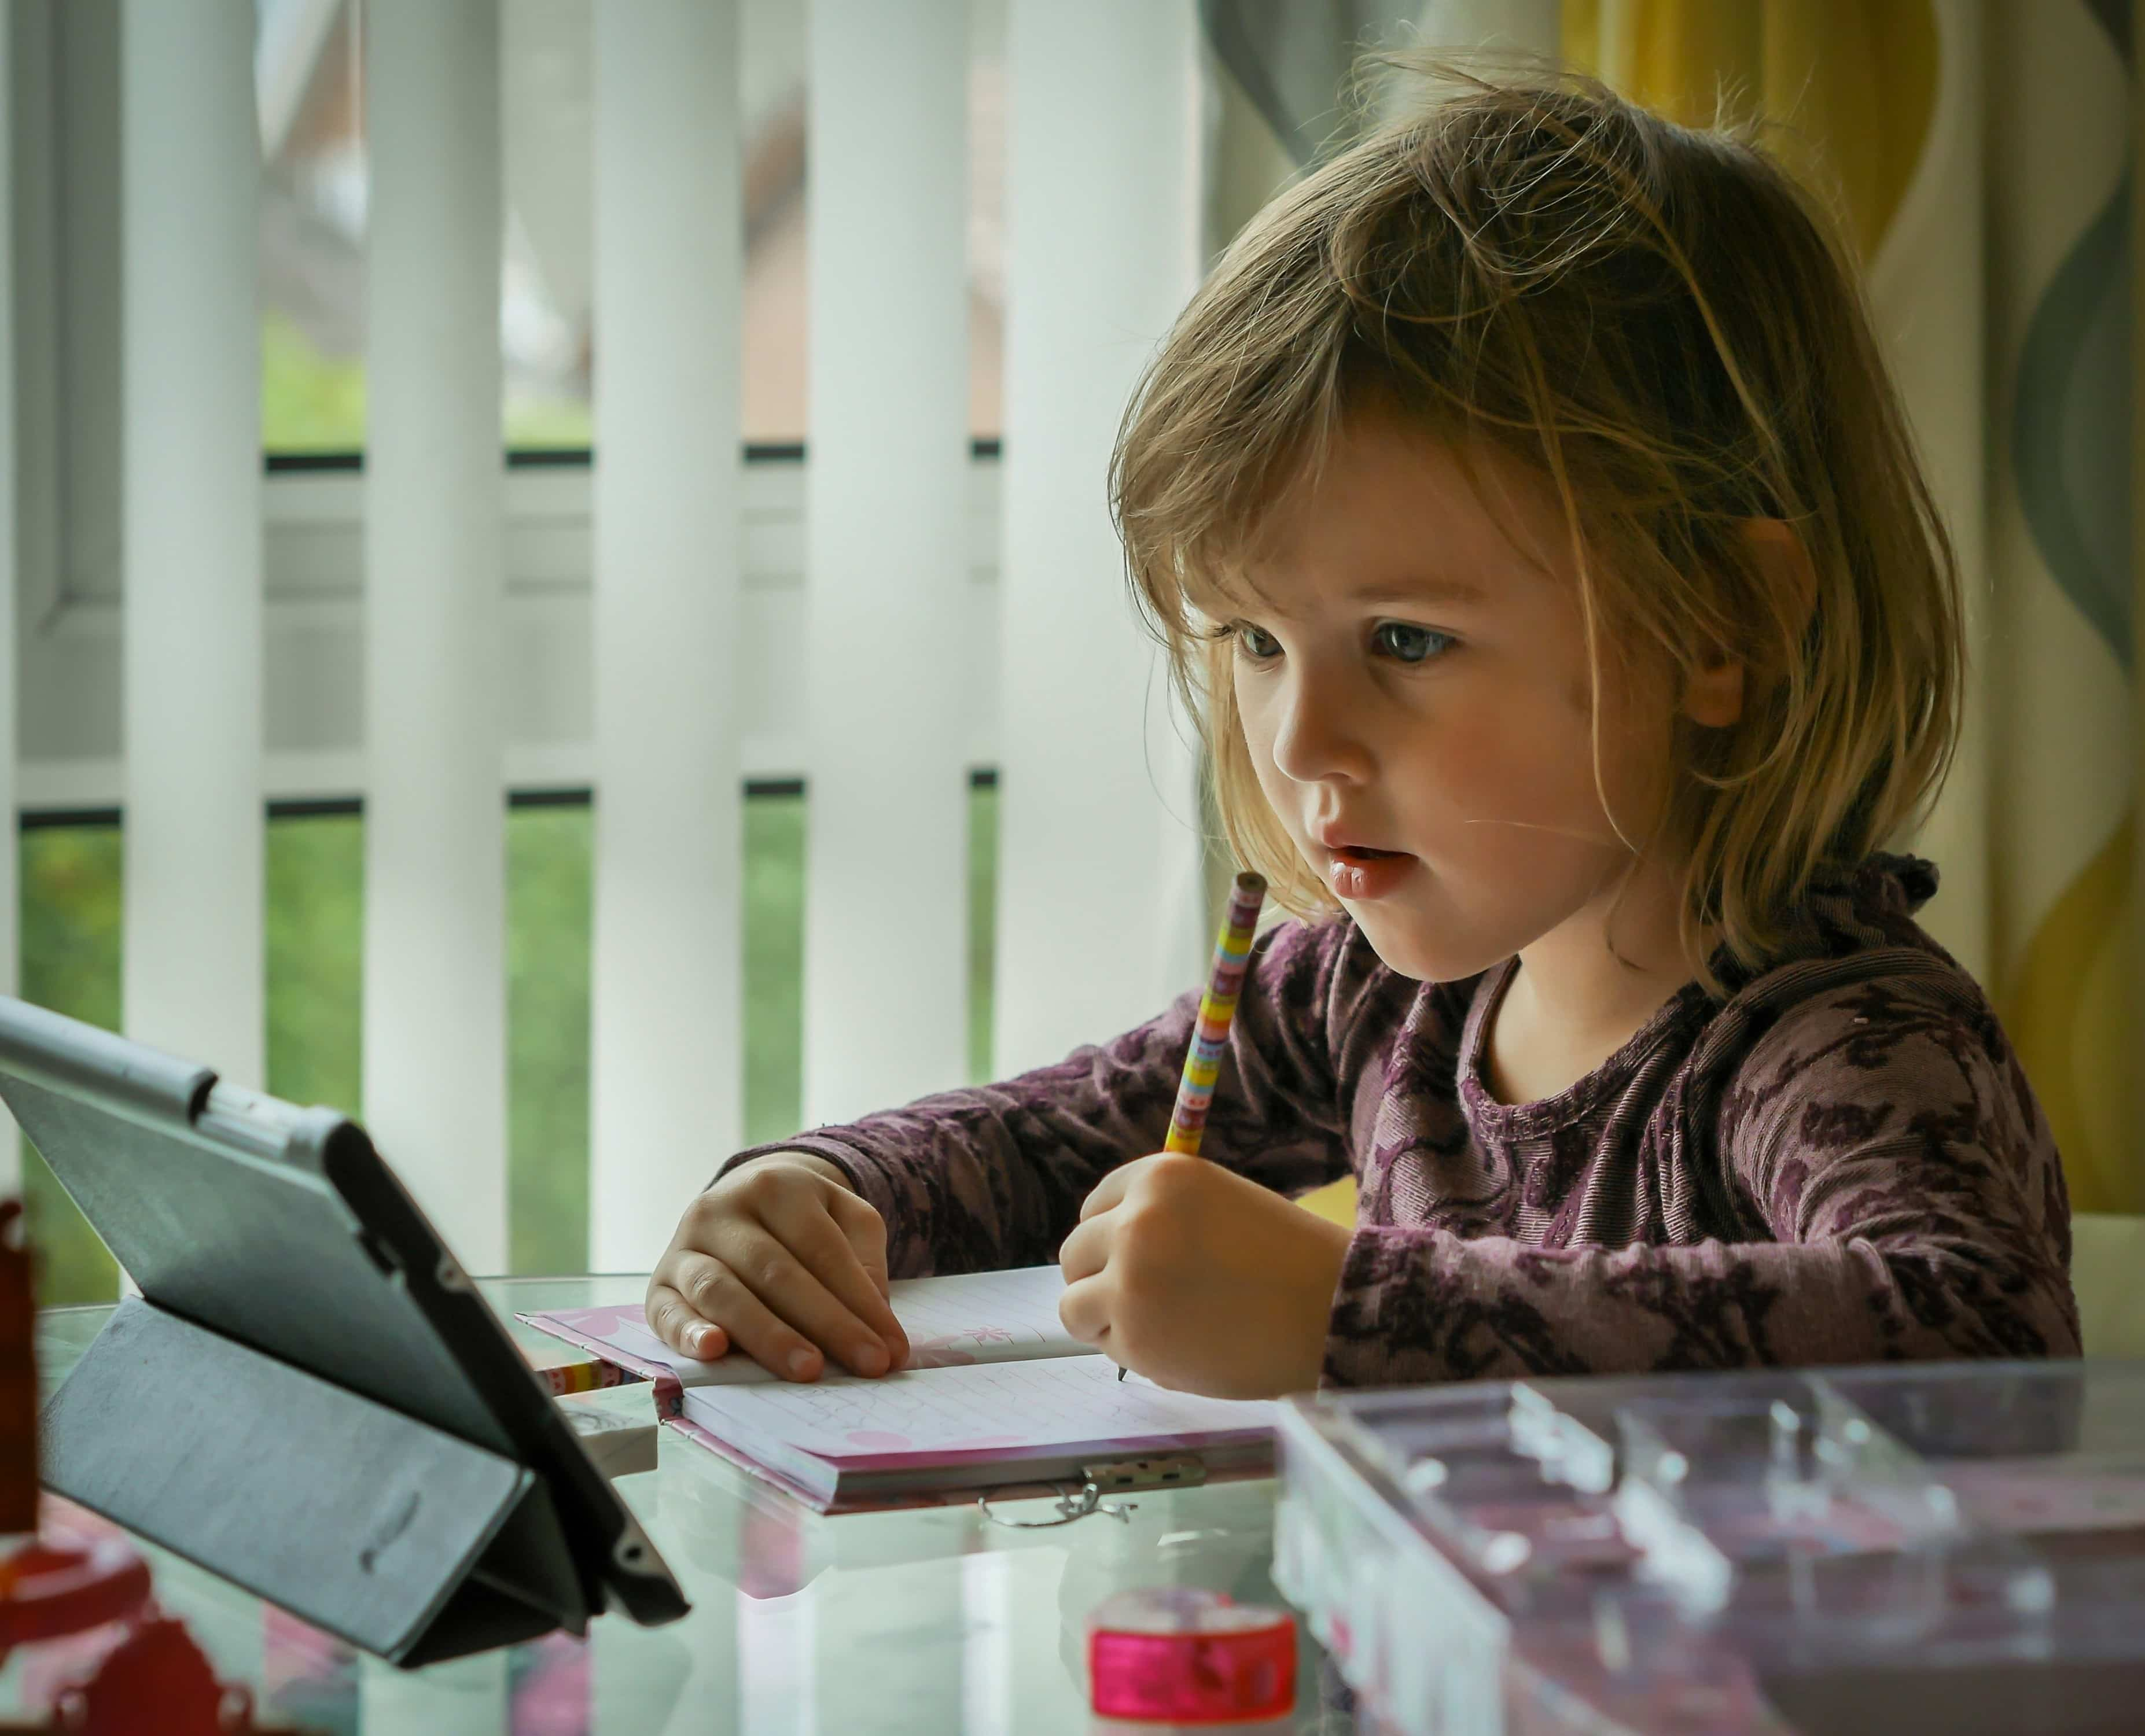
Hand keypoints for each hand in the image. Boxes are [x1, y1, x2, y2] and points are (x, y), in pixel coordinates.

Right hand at [644, 1153, 909, 1380]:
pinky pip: (667, 1312)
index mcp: (776, 1186)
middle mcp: (721, 1210)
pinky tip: (716, 1352)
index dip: (860, 1301)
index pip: (823, 1248)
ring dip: (767, 1335)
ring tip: (808, 1369)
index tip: (891, 1350)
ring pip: (722, 1291)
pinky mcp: (658, 1285)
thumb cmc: (805, 1221)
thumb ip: (865, 1260)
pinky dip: (689, 1333)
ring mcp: (683, 1246)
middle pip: (776, 1271)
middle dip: (826, 1323)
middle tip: (865, 1364)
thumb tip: (875, 1321)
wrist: (742, 1199)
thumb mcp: (846, 1218)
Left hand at [1056, 1153, 1351, 1397]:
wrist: (1333, 1312)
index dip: (1110, 1236)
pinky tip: (1182, 1348)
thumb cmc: (1288, 1260)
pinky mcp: (1135, 1339)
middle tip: (1143, 1300)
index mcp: (1159, 1177)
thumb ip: (1161, 1216)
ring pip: (1073, 1305)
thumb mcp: (1218, 1205)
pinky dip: (1133, 1353)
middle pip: (1074, 1253)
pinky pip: (1107, 1347)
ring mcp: (1129, 1282)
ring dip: (1106, 1320)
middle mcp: (1134, 1221)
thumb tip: (1103, 1248)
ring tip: (1159, 1326)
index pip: (1095, 1206)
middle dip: (1099, 1279)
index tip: (1133, 1258)